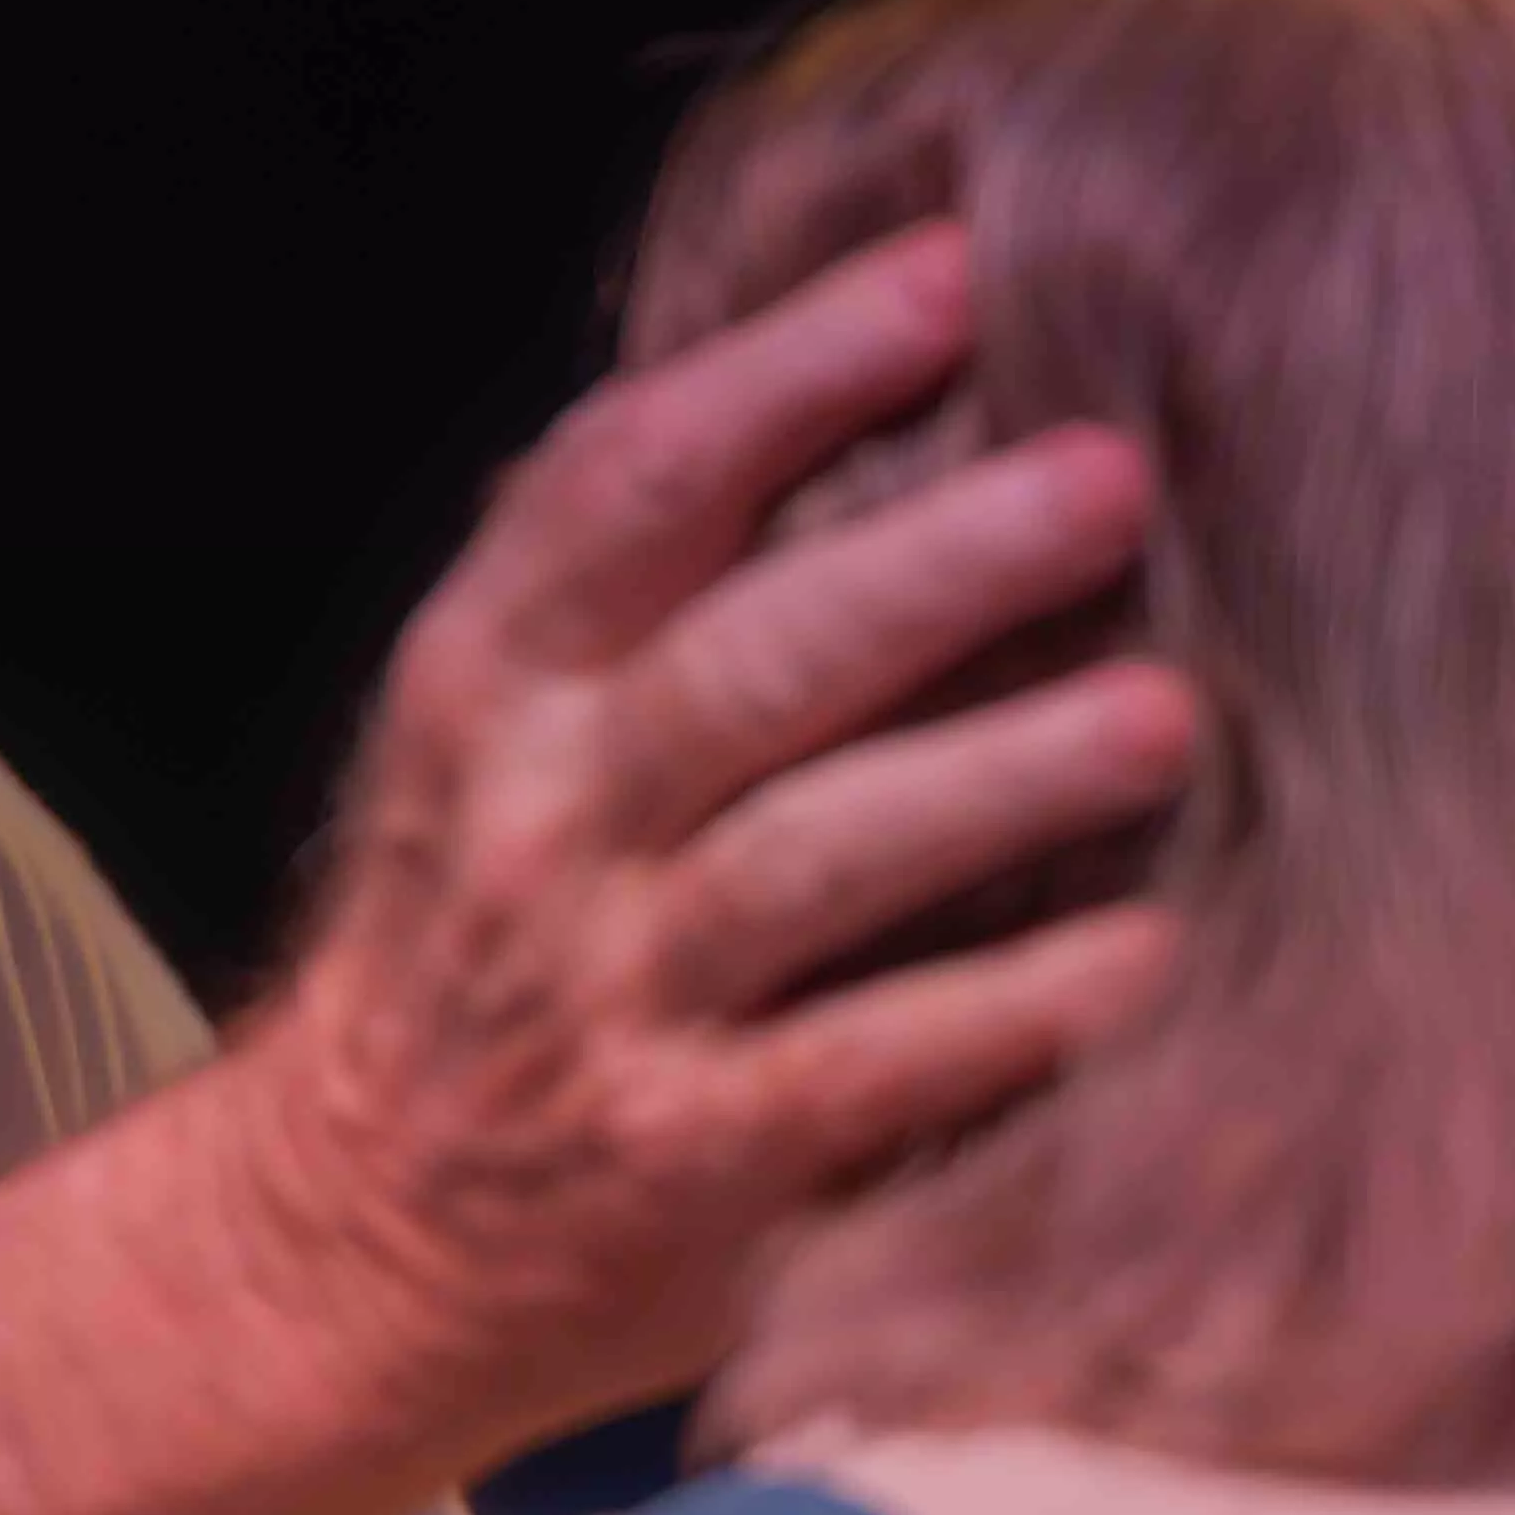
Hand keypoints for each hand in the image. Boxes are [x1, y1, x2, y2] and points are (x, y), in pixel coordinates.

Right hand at [200, 220, 1197, 1451]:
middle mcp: (537, 825)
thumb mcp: (488, 730)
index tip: (948, 275)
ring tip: (1169, 716)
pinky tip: (1147, 957)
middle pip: (744, 664)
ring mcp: (604, 998)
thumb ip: (628, 581)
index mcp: (488, 684)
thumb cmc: (476, 939)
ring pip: (811, 860)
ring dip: (999, 780)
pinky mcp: (682, 1160)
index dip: (785, 371)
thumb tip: (861, 362)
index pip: (624, 488)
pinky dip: (1007, 1012)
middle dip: (937, 562)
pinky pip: (863, 1070)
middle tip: (1114, 476)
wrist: (345, 1239)